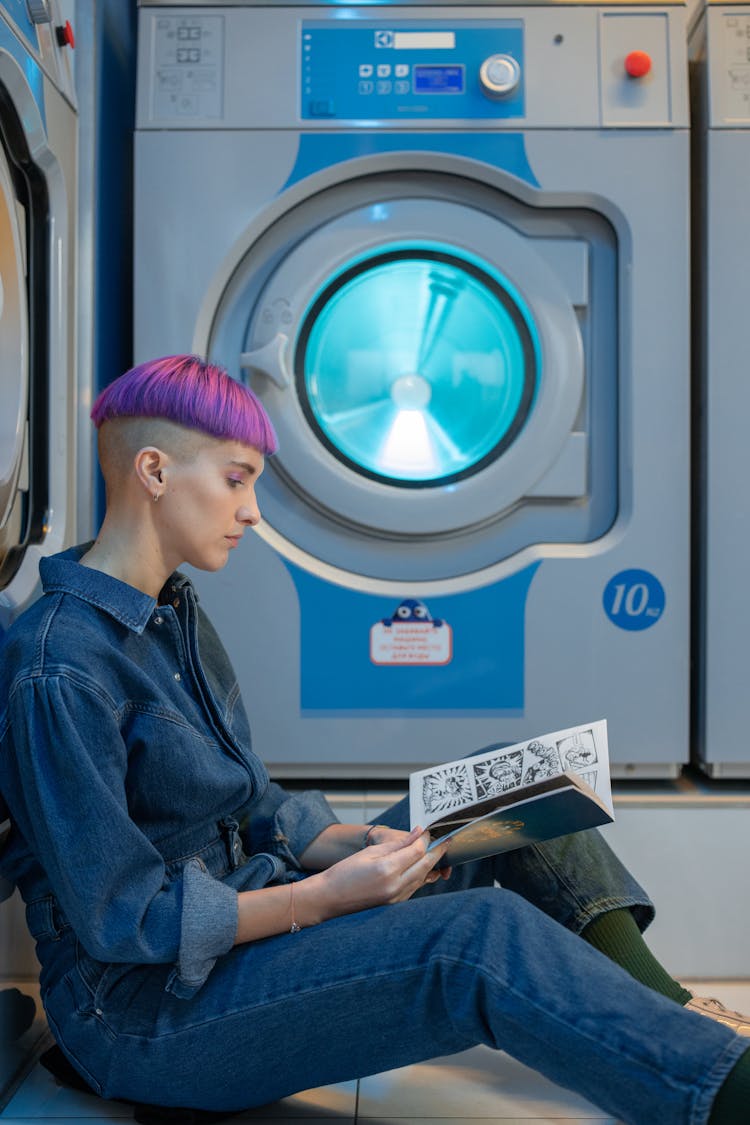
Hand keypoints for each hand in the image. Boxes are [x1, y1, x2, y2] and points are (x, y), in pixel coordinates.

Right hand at [304, 826, 452, 922]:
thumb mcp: (370, 852)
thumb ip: (397, 844)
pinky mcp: (395, 903)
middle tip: (447, 840)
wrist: (329, 898)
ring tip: (438, 851)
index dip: (427, 840)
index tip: (433, 831)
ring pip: (422, 878)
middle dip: (438, 852)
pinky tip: (421, 866)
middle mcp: (395, 886)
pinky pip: (413, 887)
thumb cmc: (345, 872)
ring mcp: (396, 897)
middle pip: (425, 865)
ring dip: (431, 864)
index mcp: (387, 869)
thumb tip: (417, 833)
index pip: (417, 851)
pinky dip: (420, 875)